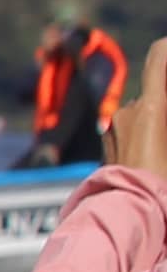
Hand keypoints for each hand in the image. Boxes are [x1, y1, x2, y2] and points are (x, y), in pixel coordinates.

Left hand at [116, 38, 166, 184]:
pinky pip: (133, 127)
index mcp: (150, 107)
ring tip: (161, 144)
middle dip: (166, 97)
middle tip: (164, 129)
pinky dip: (149, 130)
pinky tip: (157, 152)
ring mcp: (115, 128)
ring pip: (146, 111)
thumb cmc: (165, 179)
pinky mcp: (110, 143)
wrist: (131, 213)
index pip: (160, 58)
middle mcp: (127, 111)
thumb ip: (163, 107)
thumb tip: (160, 104)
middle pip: (157, 90)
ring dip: (159, 116)